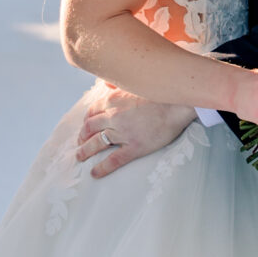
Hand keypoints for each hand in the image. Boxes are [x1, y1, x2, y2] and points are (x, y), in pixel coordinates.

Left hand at [75, 87, 194, 177]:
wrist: (178, 105)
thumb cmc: (160, 93)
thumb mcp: (135, 84)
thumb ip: (118, 84)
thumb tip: (105, 83)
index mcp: (113, 100)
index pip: (92, 112)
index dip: (86, 121)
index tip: (85, 127)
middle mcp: (113, 116)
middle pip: (90, 128)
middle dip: (82, 137)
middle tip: (80, 143)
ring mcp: (123, 133)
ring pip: (97, 143)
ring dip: (85, 151)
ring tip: (80, 157)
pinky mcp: (134, 147)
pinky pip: (113, 160)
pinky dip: (102, 168)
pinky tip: (95, 173)